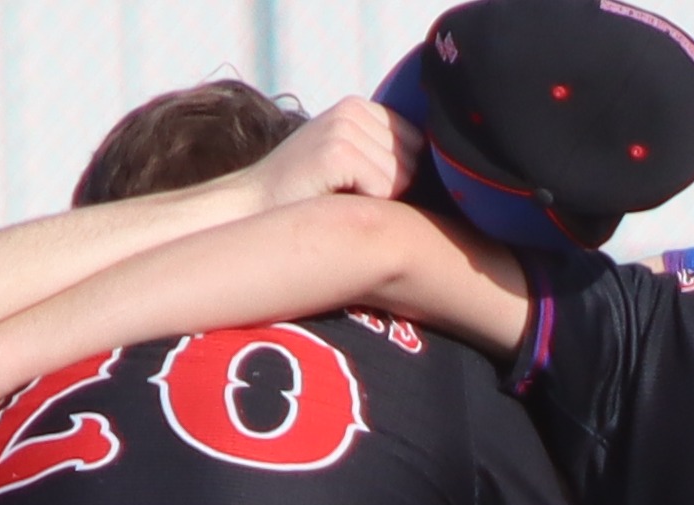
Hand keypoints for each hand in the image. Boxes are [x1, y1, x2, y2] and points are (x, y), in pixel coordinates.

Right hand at [249, 98, 410, 208]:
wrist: (249, 209)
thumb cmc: (304, 196)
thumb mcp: (347, 159)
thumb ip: (385, 152)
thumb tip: (443, 169)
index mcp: (360, 106)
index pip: (419, 144)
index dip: (397, 177)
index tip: (356, 185)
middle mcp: (353, 109)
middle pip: (415, 160)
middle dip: (391, 189)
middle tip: (345, 194)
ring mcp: (344, 128)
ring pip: (402, 178)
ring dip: (375, 201)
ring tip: (337, 196)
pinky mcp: (338, 152)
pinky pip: (385, 190)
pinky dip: (364, 207)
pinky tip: (330, 200)